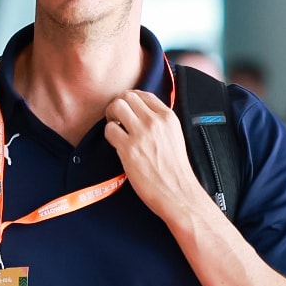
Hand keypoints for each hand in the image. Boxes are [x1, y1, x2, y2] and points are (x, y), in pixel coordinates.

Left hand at [105, 90, 211, 231]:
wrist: (177, 191)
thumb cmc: (174, 167)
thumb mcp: (174, 136)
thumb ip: (159, 122)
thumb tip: (139, 113)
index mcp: (169, 117)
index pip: (143, 94)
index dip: (130, 99)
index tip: (127, 109)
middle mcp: (155, 122)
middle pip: (127, 97)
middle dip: (118, 105)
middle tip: (117, 118)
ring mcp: (141, 134)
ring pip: (116, 107)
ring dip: (110, 116)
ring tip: (115, 128)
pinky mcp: (129, 148)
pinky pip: (109, 129)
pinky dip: (109, 134)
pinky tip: (116, 143)